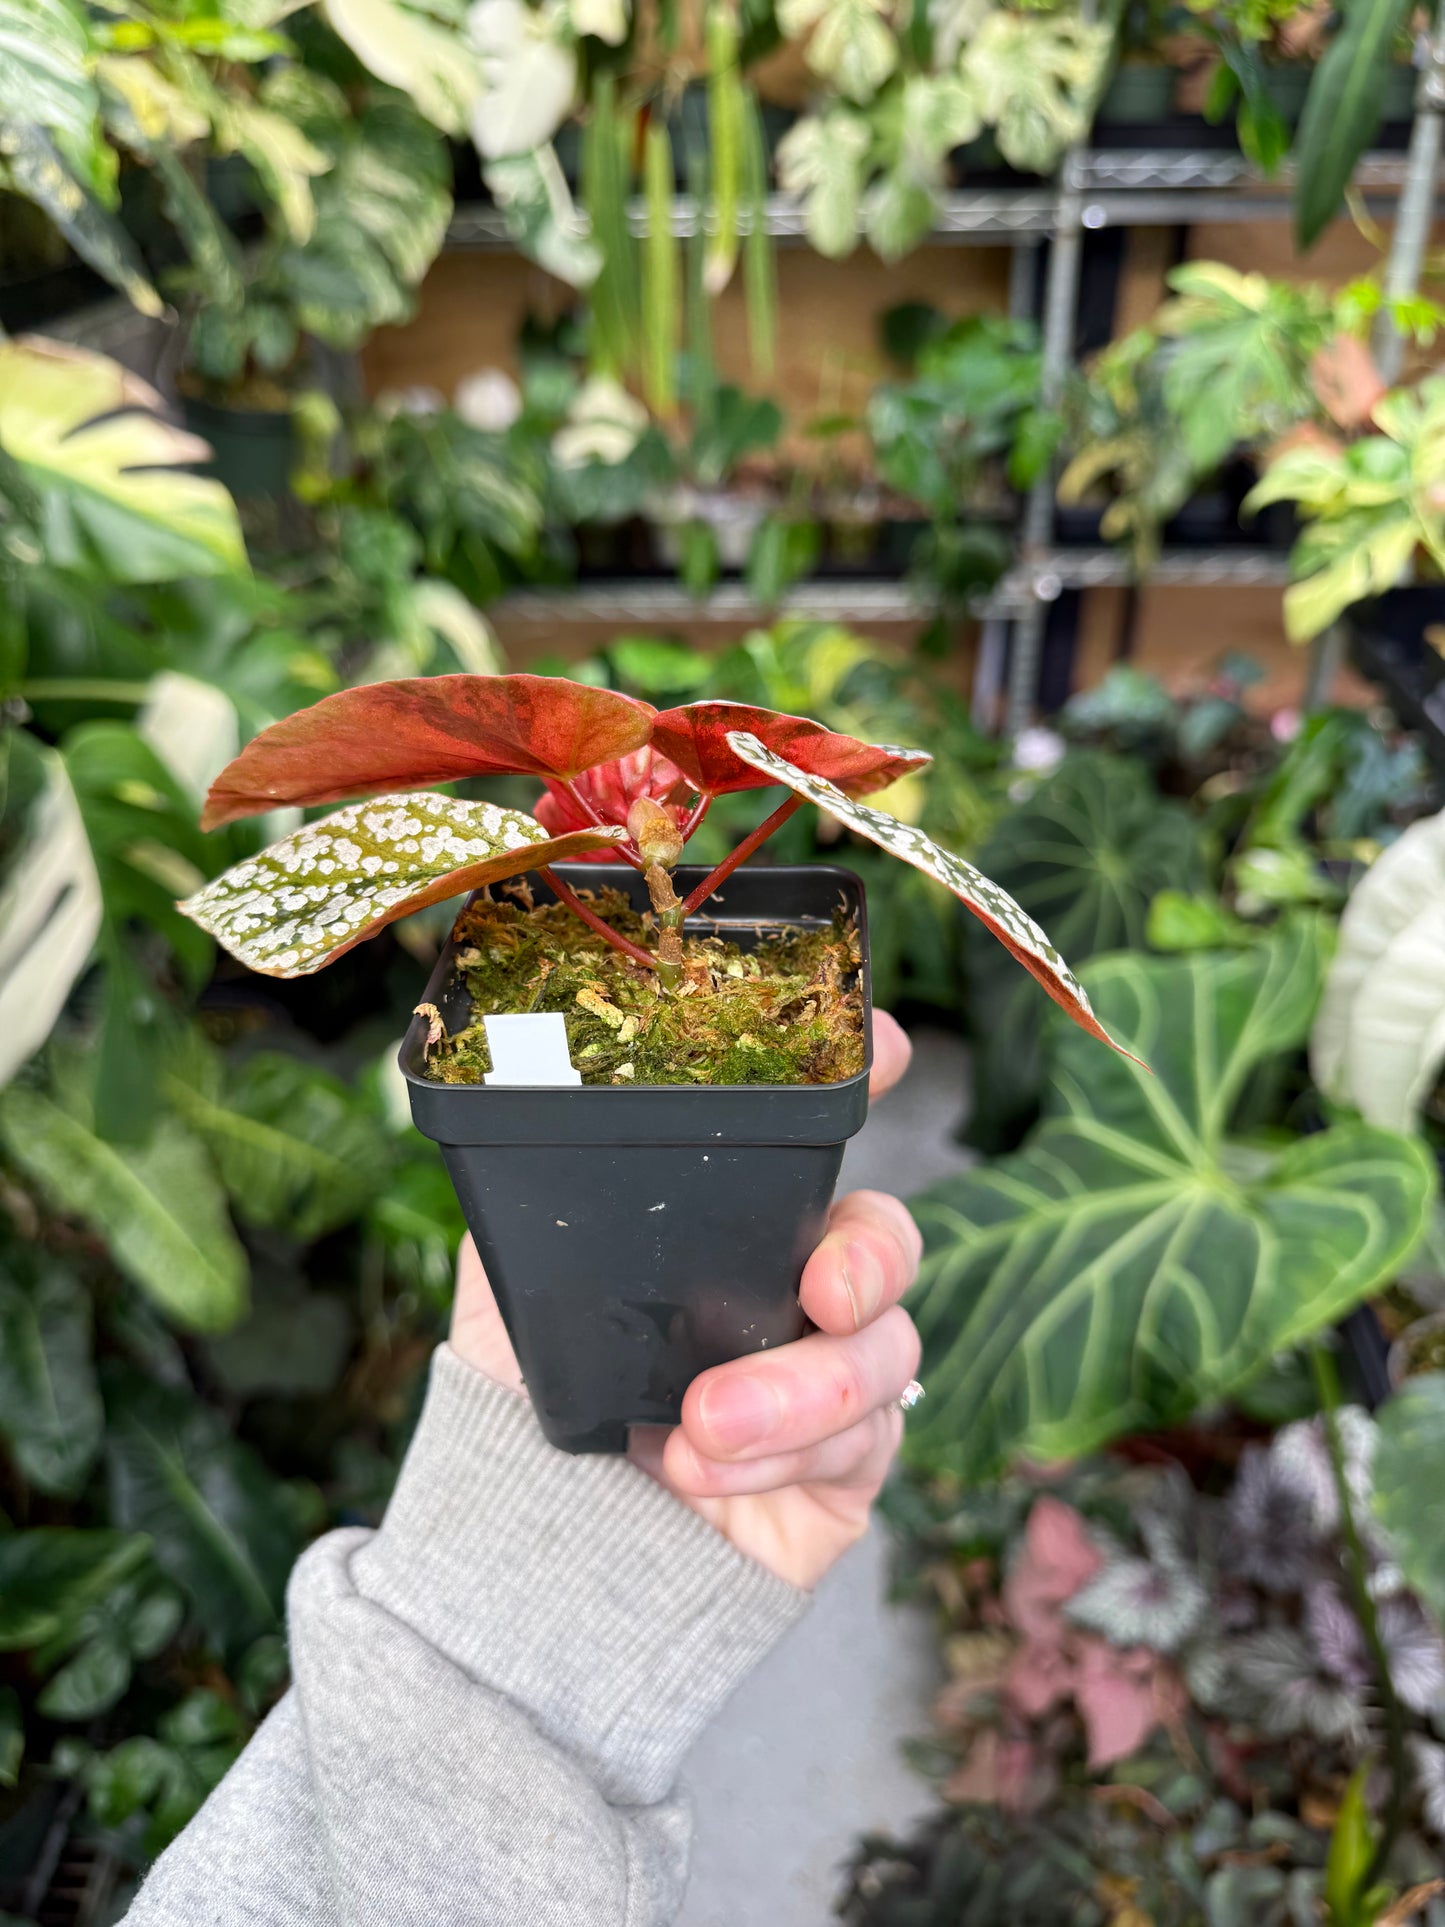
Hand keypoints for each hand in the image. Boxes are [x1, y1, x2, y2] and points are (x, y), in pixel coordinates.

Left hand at [450, 1010, 921, 1590]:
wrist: (541, 1547)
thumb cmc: (529, 1403)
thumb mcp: (513, 1286)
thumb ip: (535, 1207)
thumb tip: (528, 1116)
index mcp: (734, 1224)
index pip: (818, 1136)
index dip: (869, 1080)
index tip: (891, 1048)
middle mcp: (795, 1286)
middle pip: (887, 1238)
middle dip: (871, 1256)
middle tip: (824, 1288)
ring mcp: (832, 1375)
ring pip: (887, 1349)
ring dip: (801, 1388)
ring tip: (701, 1426)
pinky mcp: (848, 1464)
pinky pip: (864, 1442)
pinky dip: (786, 1453)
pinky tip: (701, 1469)